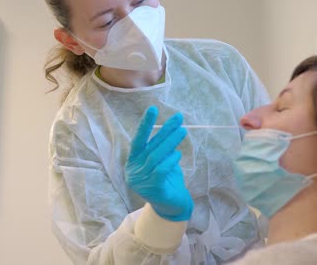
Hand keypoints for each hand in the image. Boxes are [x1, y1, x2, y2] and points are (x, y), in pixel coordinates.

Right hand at [125, 106, 193, 220]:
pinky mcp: (153, 190)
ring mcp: (141, 182)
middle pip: (150, 146)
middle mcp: (133, 171)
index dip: (145, 125)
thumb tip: (172, 127)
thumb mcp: (161, 161)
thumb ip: (161, 148)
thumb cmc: (167, 180)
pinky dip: (170, 160)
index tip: (153, 109)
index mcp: (133, 162)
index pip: (138, 140)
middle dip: (165, 130)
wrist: (173, 207)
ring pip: (156, 157)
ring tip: (183, 131)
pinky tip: (178, 154)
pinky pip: (161, 170)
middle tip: (179, 118)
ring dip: (170, 142)